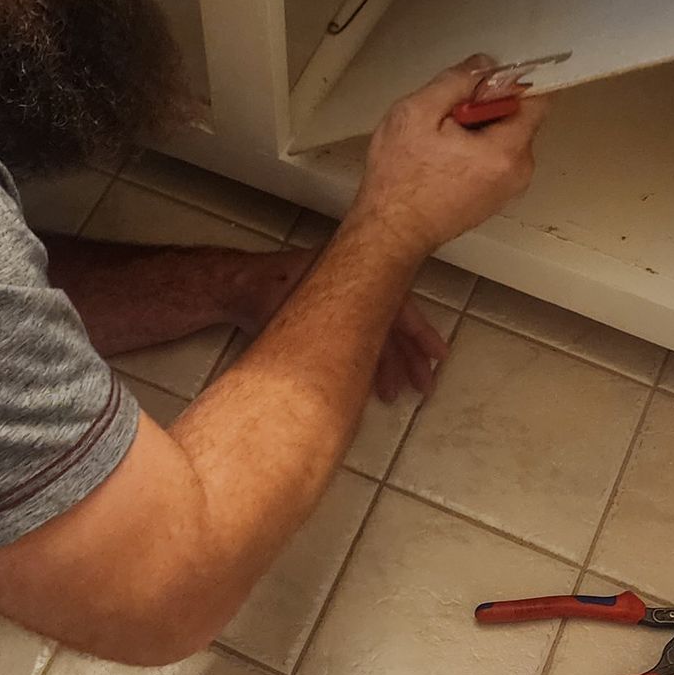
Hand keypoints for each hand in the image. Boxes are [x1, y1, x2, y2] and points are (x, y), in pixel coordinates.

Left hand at [228, 248, 450, 401]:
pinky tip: (372, 386)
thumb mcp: (305, 306)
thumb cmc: (268, 289)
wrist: (235, 287)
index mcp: (354, 280)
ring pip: (374, 336)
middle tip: (423, 386)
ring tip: (396, 394)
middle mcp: (352, 292)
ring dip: (389, 364)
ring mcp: (339, 307)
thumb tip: (359, 361)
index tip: (438, 356)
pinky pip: (357, 341)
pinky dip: (368, 362)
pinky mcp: (325, 322)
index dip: (420, 333)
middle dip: (409, 357)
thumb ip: (336, 328)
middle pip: (390, 325)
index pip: (398, 307)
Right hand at [350, 57, 547, 256]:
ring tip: (439, 140)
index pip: (537, 99)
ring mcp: (508, 189)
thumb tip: (485, 66)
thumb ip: (456, 82)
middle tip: (446, 116)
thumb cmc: (400, 178)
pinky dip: (474, 151)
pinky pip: (494, 160)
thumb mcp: (417, 113)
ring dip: (477, 130)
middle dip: (486, 108)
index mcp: (507, 151)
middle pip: (518, 119)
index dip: (511, 82)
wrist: (391, 231)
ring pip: (503, 139)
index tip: (480, 83)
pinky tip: (441, 159)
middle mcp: (518, 172)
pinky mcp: (494, 199)